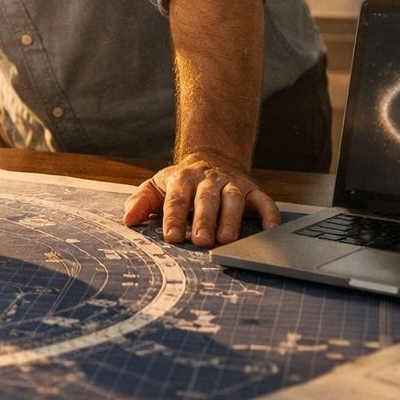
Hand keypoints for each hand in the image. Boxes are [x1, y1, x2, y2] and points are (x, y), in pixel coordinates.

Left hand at [121, 150, 279, 246]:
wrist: (212, 157)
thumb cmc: (181, 182)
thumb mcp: (157, 186)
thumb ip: (142, 201)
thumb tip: (128, 219)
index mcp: (183, 179)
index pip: (177, 199)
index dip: (174, 218)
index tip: (171, 237)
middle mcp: (209, 180)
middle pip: (206, 199)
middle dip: (203, 221)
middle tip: (201, 241)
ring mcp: (232, 184)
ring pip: (233, 199)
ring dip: (231, 219)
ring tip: (228, 239)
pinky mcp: (253, 191)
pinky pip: (264, 202)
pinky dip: (269, 215)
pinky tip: (270, 230)